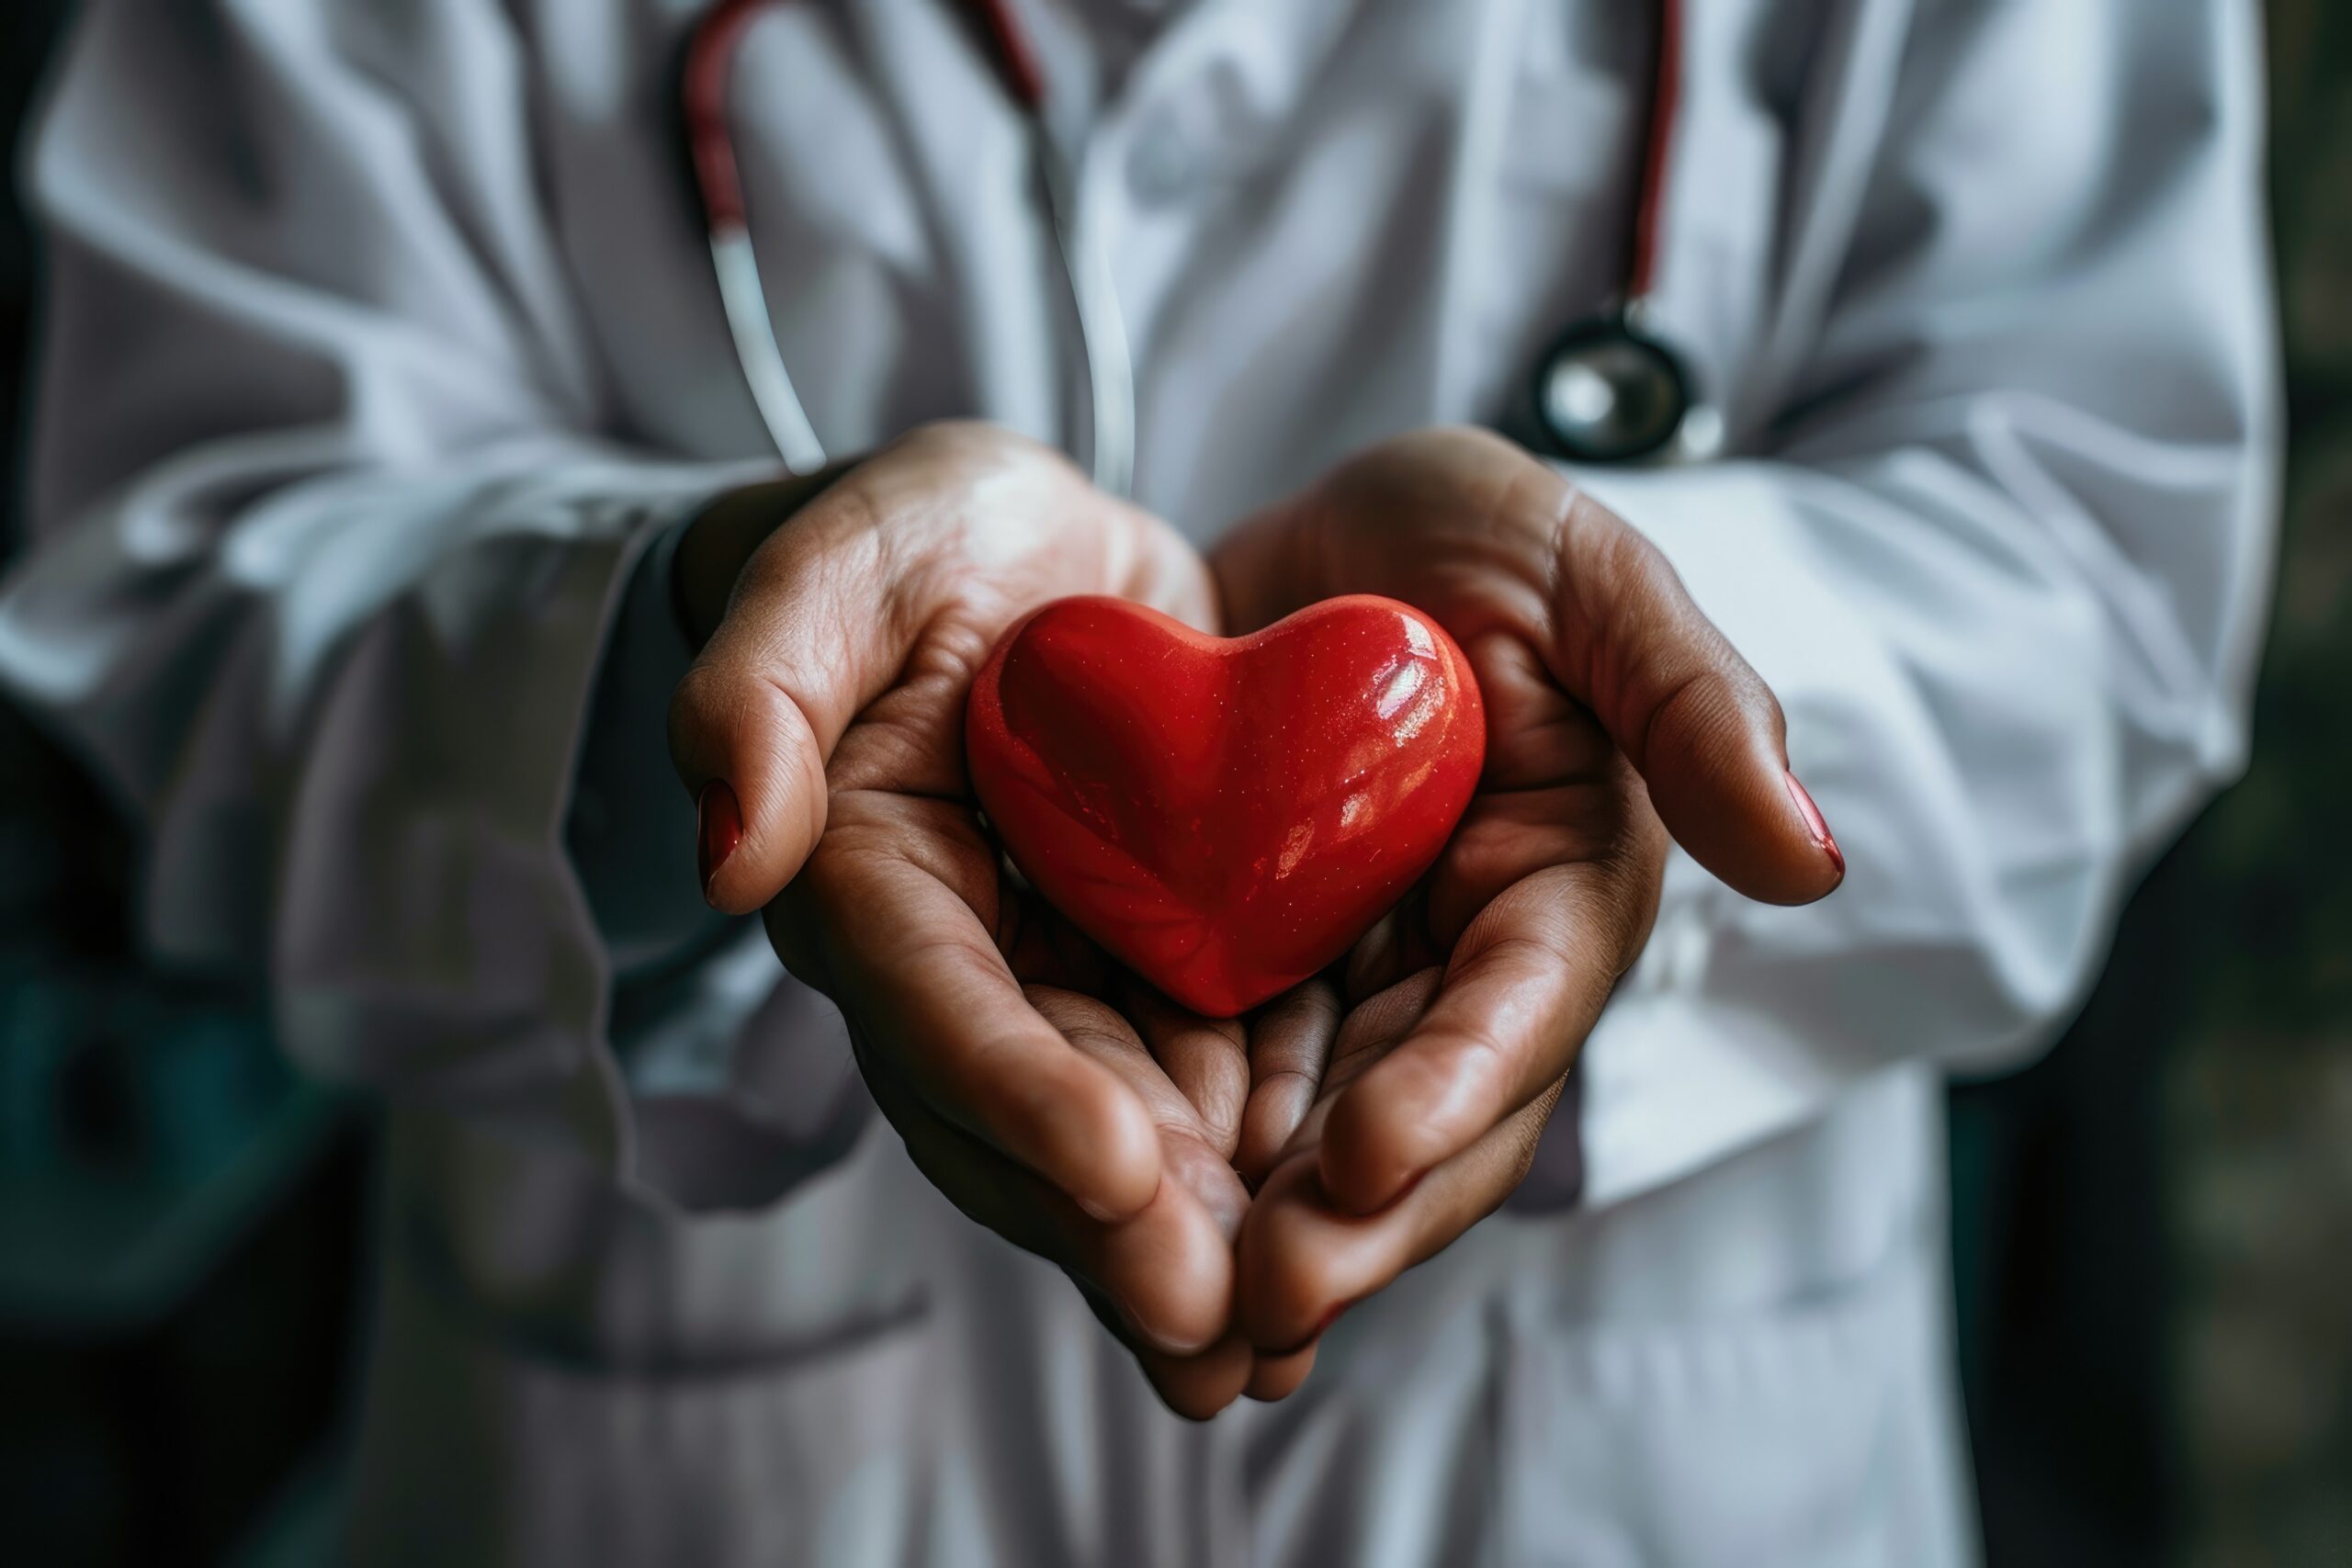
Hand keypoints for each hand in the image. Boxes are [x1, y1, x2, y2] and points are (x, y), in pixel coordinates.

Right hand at [669, 423, 1284, 1412]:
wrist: (1019, 552)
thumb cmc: (913, 542)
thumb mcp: (838, 563)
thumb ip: (763, 684)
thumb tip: (729, 853)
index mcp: (868, 879)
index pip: (932, 1003)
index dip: (1012, 1092)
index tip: (1113, 1173)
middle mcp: (961, 961)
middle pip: (1025, 1117)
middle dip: (1117, 1227)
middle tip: (1217, 1324)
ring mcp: (1061, 978)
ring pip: (1119, 1133)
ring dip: (1193, 1238)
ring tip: (1277, 1338)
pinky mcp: (1154, 966)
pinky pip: (1208, 1077)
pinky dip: (1264, 1159)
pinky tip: (1336, 1230)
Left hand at [1209, 427, 1844, 1363]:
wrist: (1320, 539)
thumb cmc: (1472, 534)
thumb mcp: (1586, 574)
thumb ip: (1693, 701)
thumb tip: (1812, 866)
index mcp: (1564, 887)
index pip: (1523, 1010)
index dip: (1456, 1090)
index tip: (1369, 1158)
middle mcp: (1468, 967)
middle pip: (1429, 1119)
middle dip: (1359, 1217)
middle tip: (1262, 1296)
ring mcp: (1359, 989)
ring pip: (1326, 1140)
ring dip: (1270, 1232)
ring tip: (1191, 1314)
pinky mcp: (1257, 986)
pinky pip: (1225, 1091)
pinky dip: (1186, 1166)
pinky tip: (1121, 1235)